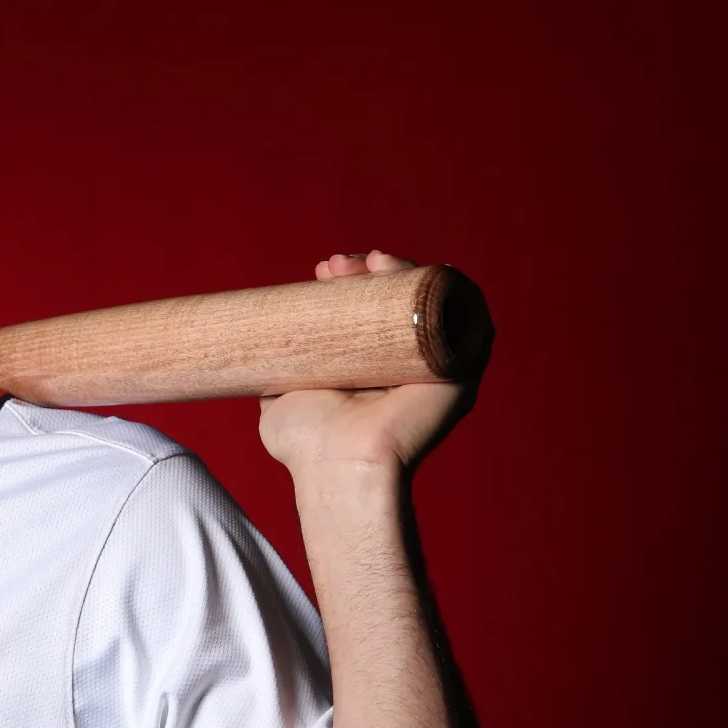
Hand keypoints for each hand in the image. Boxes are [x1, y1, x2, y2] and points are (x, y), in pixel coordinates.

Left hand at [258, 252, 477, 478]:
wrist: (337, 466)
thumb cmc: (305, 444)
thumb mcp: (279, 394)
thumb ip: (279, 368)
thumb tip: (259, 342)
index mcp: (373, 368)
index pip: (371, 312)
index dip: (350, 285)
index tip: (321, 272)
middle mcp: (408, 366)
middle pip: (400, 301)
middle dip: (370, 272)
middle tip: (335, 266)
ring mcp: (436, 366)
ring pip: (430, 301)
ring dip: (403, 271)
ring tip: (368, 261)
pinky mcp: (461, 372)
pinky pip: (467, 316)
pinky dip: (445, 285)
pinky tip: (408, 270)